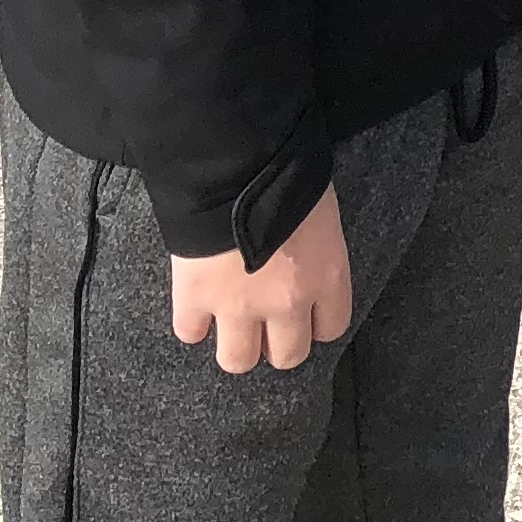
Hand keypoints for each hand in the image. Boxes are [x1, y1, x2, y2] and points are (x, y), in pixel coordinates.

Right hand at [167, 183, 351, 374]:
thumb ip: (315, 246)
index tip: (305, 313)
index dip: (315, 322)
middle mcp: (287, 302)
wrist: (237, 161)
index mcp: (326, 275)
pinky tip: (197, 303)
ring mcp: (239, 306)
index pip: (331, 327)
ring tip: (231, 323)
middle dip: (277, 342)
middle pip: (288, 356)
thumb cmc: (287, 173)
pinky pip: (190, 332)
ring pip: (237, 360)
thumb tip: (304, 256)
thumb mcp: (320, 209)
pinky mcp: (195, 299)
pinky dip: (192, 321)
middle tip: (266, 322)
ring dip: (235, 343)